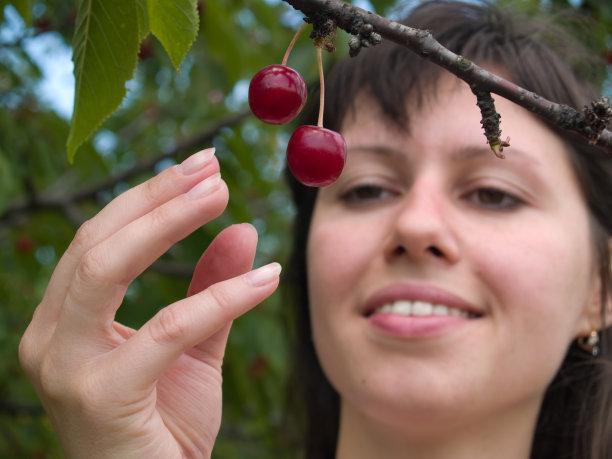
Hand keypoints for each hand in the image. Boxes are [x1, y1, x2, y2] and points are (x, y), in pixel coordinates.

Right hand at [18, 149, 280, 457]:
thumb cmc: (166, 426)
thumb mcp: (194, 345)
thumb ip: (210, 287)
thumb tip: (240, 229)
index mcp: (65, 321)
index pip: (100, 239)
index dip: (149, 198)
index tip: (201, 167)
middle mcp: (50, 338)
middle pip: (97, 241)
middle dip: (155, 197)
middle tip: (212, 167)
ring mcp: (65, 368)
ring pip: (107, 268)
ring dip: (169, 222)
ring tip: (223, 195)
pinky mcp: (99, 397)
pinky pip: (168, 328)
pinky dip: (221, 298)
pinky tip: (268, 280)